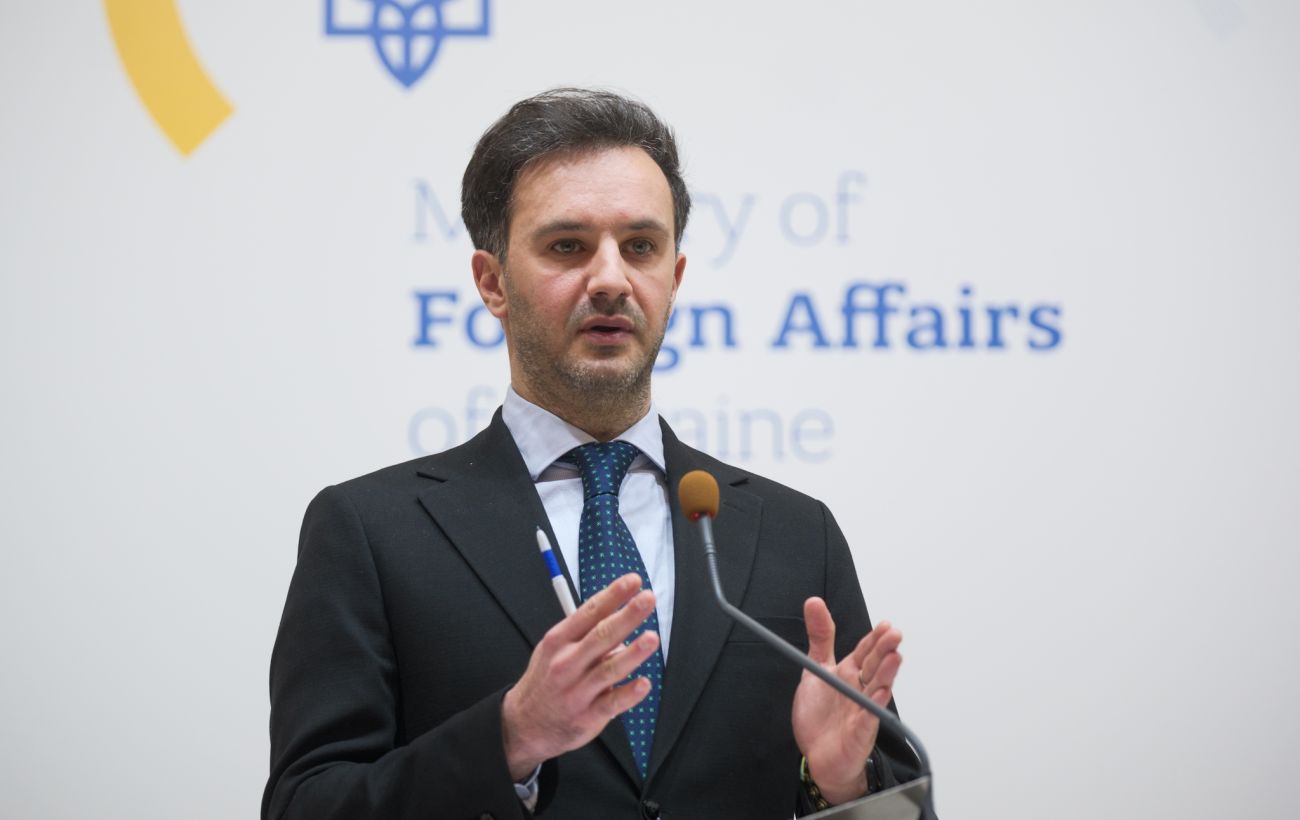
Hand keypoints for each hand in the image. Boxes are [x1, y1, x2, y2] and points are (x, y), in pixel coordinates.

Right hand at [500, 573, 659, 779]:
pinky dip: (629, 693)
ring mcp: (577, 690)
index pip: (589, 612)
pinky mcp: (587, 715)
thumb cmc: (546, 681)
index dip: (613, 595)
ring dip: (632, 653)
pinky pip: (612, 703)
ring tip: (651, 638)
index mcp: (559, 641)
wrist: (524, 725)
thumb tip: (621, 624)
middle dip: (627, 615)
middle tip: (647, 599)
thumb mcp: (553, 651)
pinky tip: (643, 684)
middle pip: (601, 635)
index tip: (632, 581)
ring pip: (609, 669)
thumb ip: (585, 636)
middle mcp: (567, 663)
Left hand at [791, 597, 902, 804]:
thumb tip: (814, 602)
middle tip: (895, 635)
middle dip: (885, 651)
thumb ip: (820, 637)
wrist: (817, 756)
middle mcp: (860, 690)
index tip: (886, 625)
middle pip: (875, 667)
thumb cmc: (821, 715)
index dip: (875, 639)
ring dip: (886, 675)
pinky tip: (880, 695)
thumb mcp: (816, 669)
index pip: (867, 652)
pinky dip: (873, 708)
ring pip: (877, 690)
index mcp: (850, 674)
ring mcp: (862, 711)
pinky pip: (868, 720)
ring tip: (894, 658)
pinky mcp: (859, 734)